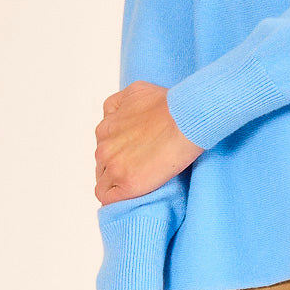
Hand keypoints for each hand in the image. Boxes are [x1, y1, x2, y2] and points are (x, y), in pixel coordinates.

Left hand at [94, 79, 202, 204]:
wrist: (186, 120)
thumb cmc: (170, 105)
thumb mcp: (136, 91)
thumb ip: (118, 104)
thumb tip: (116, 114)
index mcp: (105, 127)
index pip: (103, 147)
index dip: (117, 152)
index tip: (131, 155)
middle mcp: (104, 146)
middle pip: (102, 164)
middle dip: (117, 166)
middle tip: (139, 167)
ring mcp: (114, 166)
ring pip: (104, 182)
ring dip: (117, 183)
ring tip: (139, 181)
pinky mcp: (127, 183)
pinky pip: (108, 198)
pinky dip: (117, 198)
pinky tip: (131, 194)